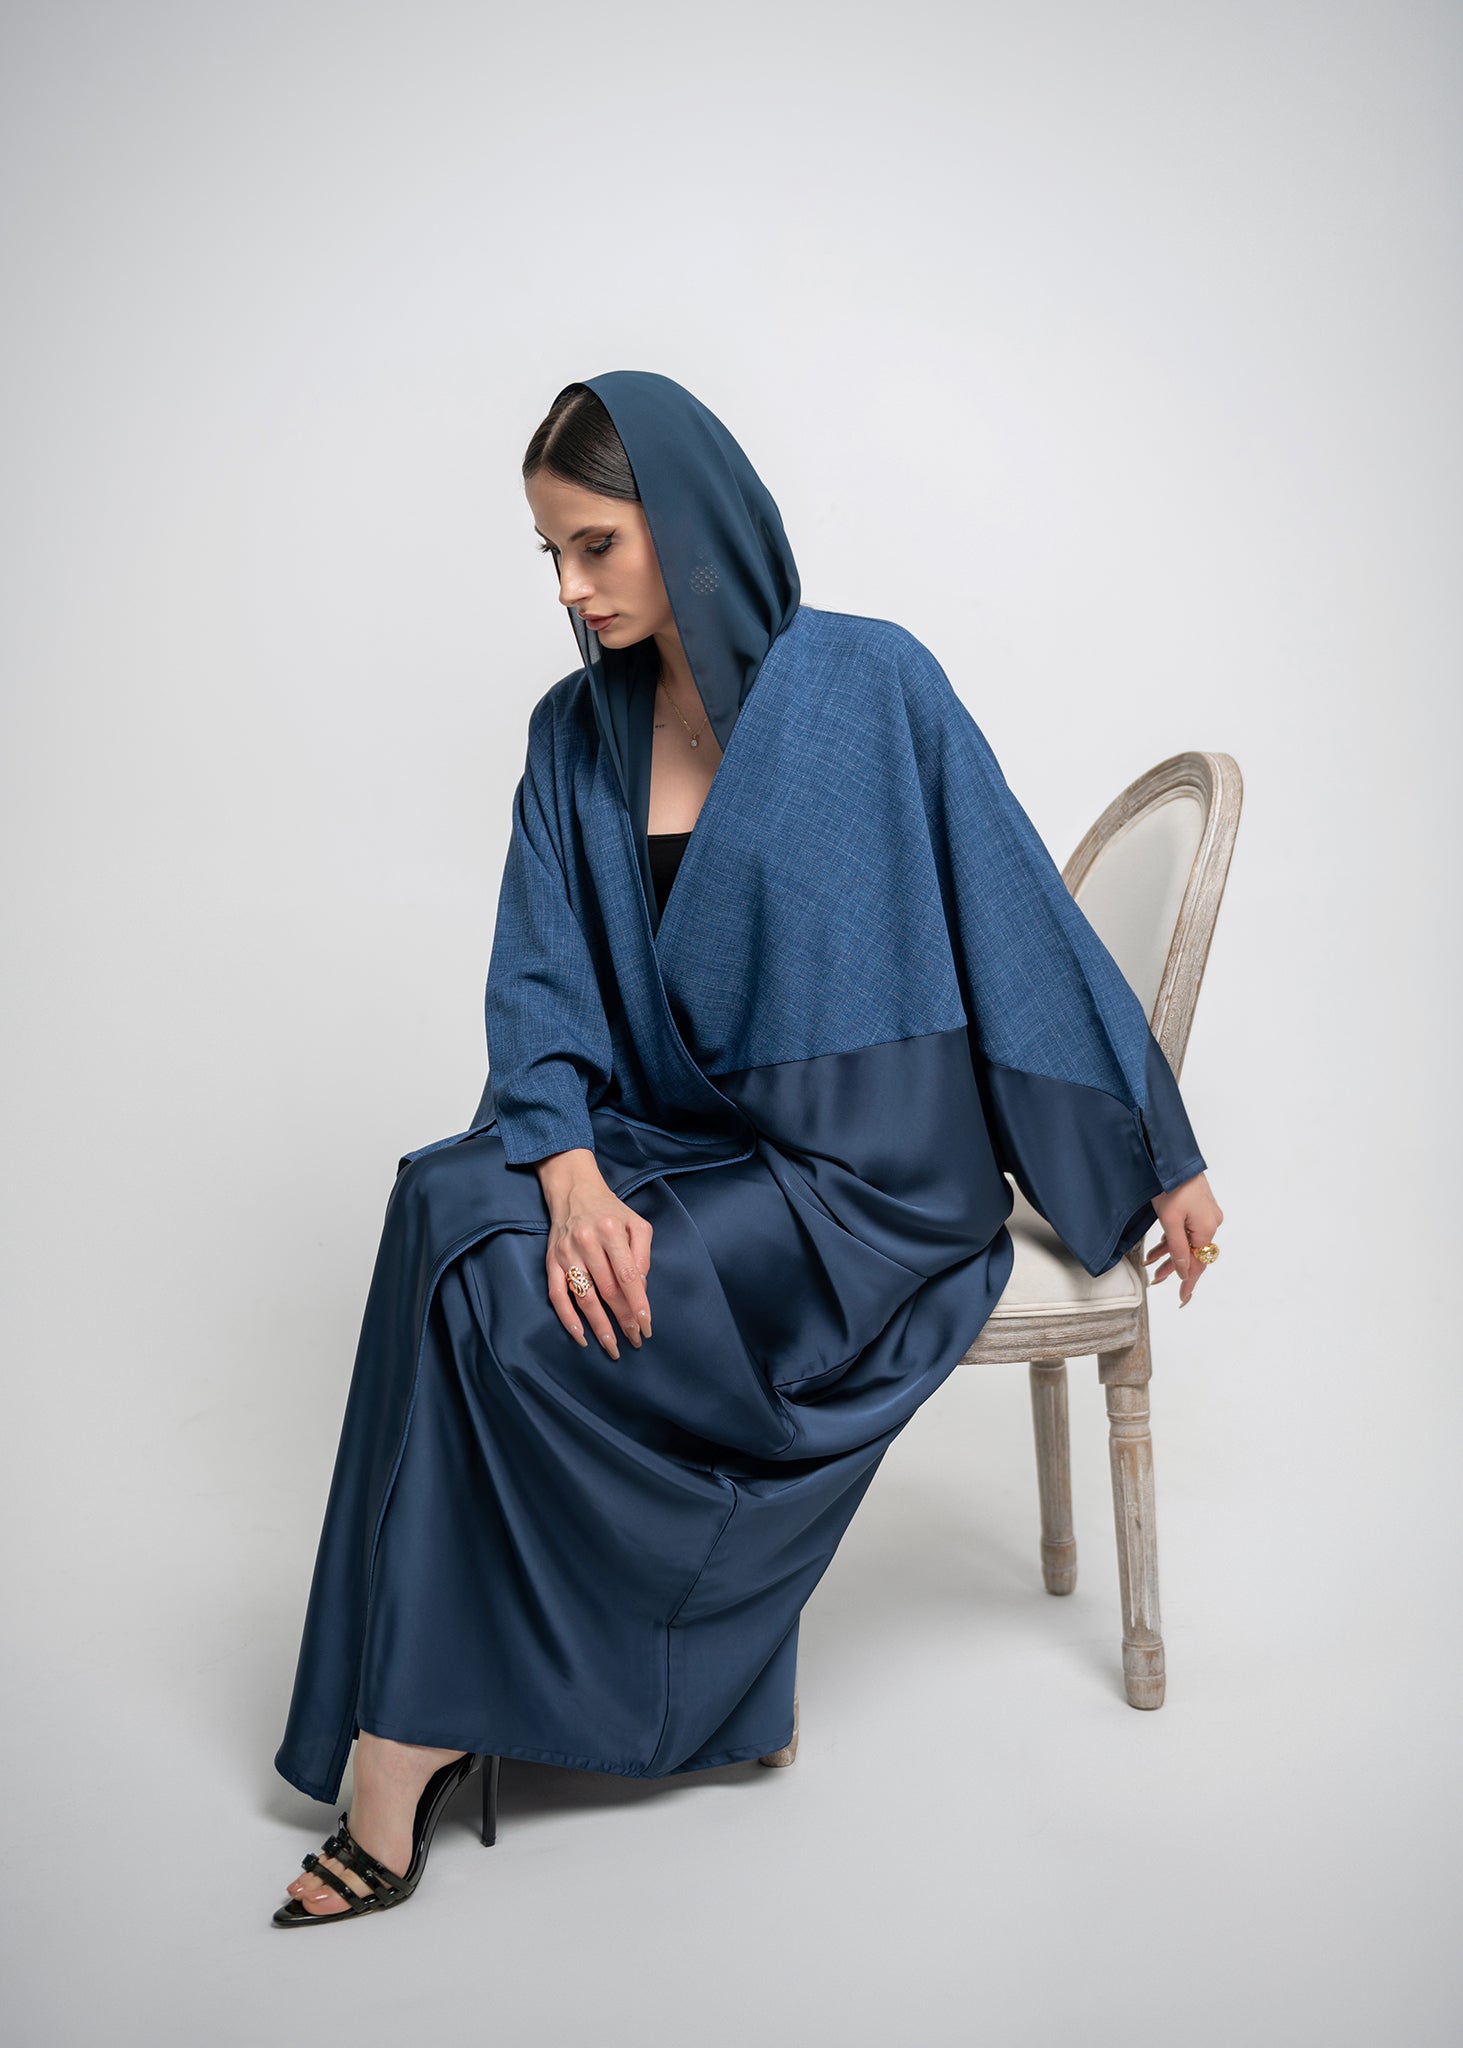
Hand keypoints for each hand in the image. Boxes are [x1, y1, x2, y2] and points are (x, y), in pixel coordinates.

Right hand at [533, 1148, 653, 1356]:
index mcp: (611, 1231)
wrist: (574, 1191)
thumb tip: (641, 1289)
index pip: (628, 1275)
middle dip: (623, 1319)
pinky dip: (567, 1319)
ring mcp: (566, 1253)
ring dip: (599, 1326)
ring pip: (584, 1297)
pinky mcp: (551, 1261)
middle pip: (608, 1290)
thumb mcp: (636, 1223)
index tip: (647, 1325)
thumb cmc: (611, 1211)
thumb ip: (643, 1254)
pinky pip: (557, 1295)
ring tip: (612, 1347)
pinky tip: (581, 1337)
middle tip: (635, 1340)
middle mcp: (587, 1241)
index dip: (638, 1303)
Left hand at [1146, 1171, 1222, 1306]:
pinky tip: (1158, 1245)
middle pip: (1193, 1253)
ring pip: (1188, 1241)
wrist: (1172, 1157)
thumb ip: (1177, 1249)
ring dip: (1170, 1253)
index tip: (1183, 1299)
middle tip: (1155, 1279)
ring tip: (1149, 1262)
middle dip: (1173, 1267)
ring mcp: (1207, 1213)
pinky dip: (1173, 1238)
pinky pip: (1187, 1229)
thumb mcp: (1169, 1221)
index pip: (1199, 1264)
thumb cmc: (1170, 1186)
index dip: (1189, 1283)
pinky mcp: (1200, 1206)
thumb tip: (1185, 1272)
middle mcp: (1212, 1223)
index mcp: (1207, 1229)